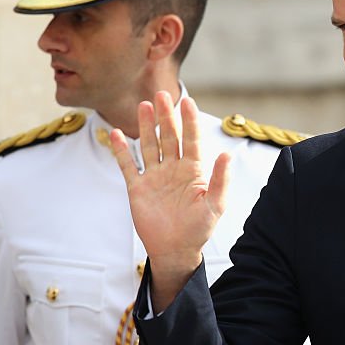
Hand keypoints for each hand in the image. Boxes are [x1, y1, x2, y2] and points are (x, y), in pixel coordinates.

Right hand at [110, 91, 230, 309]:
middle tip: (162, 94)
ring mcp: (155, 177)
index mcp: (194, 171)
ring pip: (149, 145)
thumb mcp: (215, 205)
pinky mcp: (138, 188)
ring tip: (144, 106)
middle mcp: (174, 169)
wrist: (176, 250)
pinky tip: (117, 133)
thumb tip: (227, 154)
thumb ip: (220, 180)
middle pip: (169, 137)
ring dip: (146, 127)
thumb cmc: (199, 229)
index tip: (186, 101)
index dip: (189, 121)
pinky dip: (122, 150)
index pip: (191, 140)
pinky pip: (128, 165)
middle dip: (166, 116)